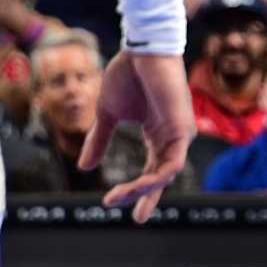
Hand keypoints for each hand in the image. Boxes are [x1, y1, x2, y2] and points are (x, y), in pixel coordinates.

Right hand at [79, 51, 196, 222]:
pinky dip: (153, 179)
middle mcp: (172, 135)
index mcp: (158, 132)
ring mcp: (179, 132)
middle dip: (146, 198)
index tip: (116, 204)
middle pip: (161, 175)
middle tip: (135, 218)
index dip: (138, 189)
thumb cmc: (128, 74)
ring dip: (142, 190)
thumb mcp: (108, 113)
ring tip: (119, 199)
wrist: (141, 48)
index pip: (153, 169)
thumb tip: (84, 167)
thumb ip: (100, 139)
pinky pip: (171, 164)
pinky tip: (134, 186)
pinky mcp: (182, 129)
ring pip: (165, 173)